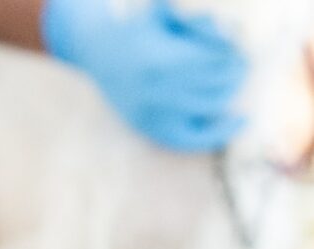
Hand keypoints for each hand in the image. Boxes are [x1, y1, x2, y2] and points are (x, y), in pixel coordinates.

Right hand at [42, 0, 247, 151]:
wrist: (99, 53)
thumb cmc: (138, 30)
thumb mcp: (164, 15)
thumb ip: (197, 24)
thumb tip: (233, 37)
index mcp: (167, 62)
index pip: (221, 62)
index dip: (236, 57)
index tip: (241, 54)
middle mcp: (163, 91)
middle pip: (222, 83)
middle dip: (236, 73)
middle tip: (240, 67)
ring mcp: (157, 113)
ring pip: (214, 105)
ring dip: (229, 92)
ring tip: (232, 83)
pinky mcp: (153, 128)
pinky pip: (194, 139)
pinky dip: (220, 132)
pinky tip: (242, 120)